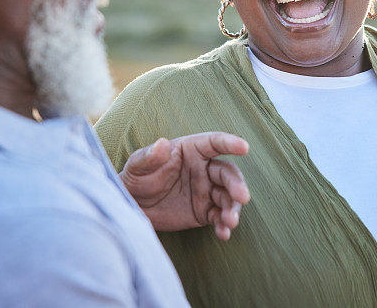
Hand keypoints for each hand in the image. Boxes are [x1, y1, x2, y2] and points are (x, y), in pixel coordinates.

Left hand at [120, 132, 249, 240]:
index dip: (230, 143)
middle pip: (227, 173)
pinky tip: (224, 233)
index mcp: (191, 151)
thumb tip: (162, 144)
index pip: (214, 143)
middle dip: (237, 184)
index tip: (244, 147)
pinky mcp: (204, 212)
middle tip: (242, 196)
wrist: (132, 207)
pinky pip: (219, 217)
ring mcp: (206, 191)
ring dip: (233, 208)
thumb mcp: (137, 165)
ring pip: (228, 197)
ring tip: (230, 221)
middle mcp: (203, 169)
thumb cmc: (136, 178)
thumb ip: (149, 156)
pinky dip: (224, 225)